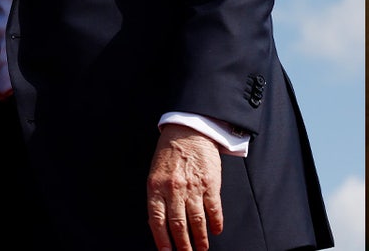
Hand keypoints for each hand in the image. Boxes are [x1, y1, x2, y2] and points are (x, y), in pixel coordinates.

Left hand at [146, 124, 223, 250]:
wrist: (188, 132)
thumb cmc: (169, 154)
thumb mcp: (155, 174)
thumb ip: (157, 197)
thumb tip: (159, 223)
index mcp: (156, 187)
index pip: (156, 220)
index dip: (162, 240)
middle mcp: (173, 189)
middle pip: (177, 224)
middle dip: (183, 244)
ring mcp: (192, 187)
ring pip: (197, 220)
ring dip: (200, 238)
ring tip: (201, 248)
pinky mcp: (210, 183)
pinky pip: (214, 209)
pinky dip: (215, 223)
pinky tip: (215, 231)